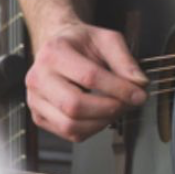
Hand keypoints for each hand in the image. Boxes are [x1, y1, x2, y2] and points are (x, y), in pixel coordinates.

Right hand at [25, 22, 147, 141]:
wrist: (57, 46)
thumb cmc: (80, 43)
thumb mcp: (105, 39)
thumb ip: (124, 60)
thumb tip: (139, 84)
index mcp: (54, 52)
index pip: (89, 77)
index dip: (118, 89)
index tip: (139, 94)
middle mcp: (38, 77)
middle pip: (74, 106)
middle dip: (109, 109)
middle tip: (128, 104)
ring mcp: (35, 99)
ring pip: (70, 125)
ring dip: (101, 122)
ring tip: (116, 109)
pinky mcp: (39, 116)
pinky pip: (69, 134)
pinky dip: (91, 129)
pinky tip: (101, 115)